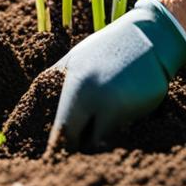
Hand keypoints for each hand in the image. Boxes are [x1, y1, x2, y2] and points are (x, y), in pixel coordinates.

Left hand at [48, 0, 185, 150]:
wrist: (151, 36)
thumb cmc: (106, 47)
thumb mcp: (74, 59)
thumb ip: (53, 82)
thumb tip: (34, 106)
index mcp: (78, 89)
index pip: (64, 131)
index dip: (62, 143)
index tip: (60, 149)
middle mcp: (101, 101)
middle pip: (84, 142)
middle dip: (81, 144)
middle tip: (82, 140)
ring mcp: (126, 107)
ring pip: (107, 138)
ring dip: (103, 134)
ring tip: (106, 113)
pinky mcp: (145, 110)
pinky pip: (128, 128)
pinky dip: (123, 125)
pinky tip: (125, 105)